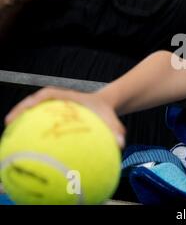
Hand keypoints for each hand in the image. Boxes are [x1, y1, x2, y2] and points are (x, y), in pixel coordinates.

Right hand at [4, 87, 125, 147]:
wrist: (105, 106)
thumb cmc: (106, 112)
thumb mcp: (111, 119)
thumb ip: (116, 129)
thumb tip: (121, 143)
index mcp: (69, 96)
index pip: (49, 94)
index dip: (36, 100)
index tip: (27, 108)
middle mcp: (58, 100)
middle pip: (34, 101)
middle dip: (20, 110)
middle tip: (8, 123)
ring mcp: (53, 106)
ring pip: (32, 110)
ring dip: (19, 119)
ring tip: (8, 134)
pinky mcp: (52, 114)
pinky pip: (37, 120)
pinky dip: (28, 128)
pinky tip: (22, 144)